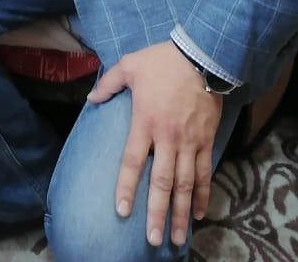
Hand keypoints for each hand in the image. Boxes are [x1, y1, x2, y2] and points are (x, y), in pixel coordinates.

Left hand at [87, 40, 222, 248]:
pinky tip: (198, 214)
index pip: (133, 161)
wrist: (201, 56)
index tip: (121, 211)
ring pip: (185, 185)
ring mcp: (190, 143)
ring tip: (175, 238)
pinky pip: (205, 174)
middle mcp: (168, 138)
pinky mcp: (206, 141)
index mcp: (145, 122)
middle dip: (156, 213)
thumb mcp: (129, 65)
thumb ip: (109, 84)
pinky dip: (203, 195)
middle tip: (153, 240)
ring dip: (180, 213)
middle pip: (161, 182)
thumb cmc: (162, 61)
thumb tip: (91, 98)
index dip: (126, 187)